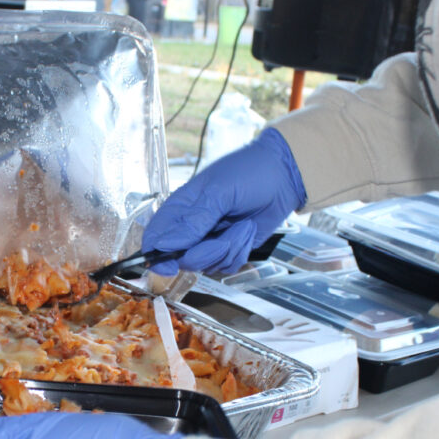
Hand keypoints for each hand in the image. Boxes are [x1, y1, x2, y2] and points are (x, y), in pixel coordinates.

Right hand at [141, 127, 305, 275]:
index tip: (168, 265)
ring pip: (205, 265)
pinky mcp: (229, 249)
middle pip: (180, 258)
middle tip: (223, 240)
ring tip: (242, 226)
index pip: (155, 236)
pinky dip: (239, 252)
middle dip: (204, 253)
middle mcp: (191, 227)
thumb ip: (193, 220)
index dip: (156, 254)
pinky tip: (247, 231)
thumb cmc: (249, 172)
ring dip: (227, 250)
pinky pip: (226, 265)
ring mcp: (210, 240)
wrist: (283, 177)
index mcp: (180, 208)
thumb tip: (166, 244)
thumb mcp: (219, 192)